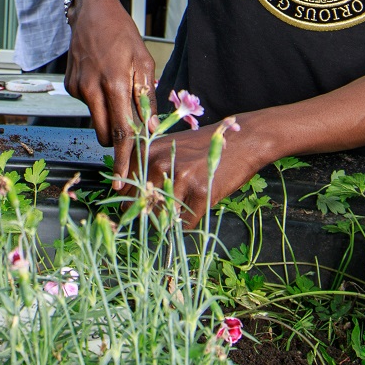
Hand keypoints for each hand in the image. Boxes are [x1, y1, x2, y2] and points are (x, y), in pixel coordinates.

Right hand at [64, 0, 154, 178]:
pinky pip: (87, 106)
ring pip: (96, 121)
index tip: (122, 180)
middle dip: (118, 142)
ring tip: (116, 92)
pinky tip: (101, 78)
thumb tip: (149, 128)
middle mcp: (92, 89)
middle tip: (131, 135)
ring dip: (109, 119)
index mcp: (115, 84)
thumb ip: (146, 97)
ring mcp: (77, 88)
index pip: (122, 132)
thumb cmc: (123, 35)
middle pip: (106, 135)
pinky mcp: (69, 86)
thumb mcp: (144, 62)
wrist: (91, 12)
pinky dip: (98, 101)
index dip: (123, 159)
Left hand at [135, 120, 262, 226]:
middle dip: (151, 214)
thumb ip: (146, 166)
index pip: (125, 189)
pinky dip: (188, 225)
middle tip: (166, 211)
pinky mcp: (200, 191)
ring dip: (170, 221)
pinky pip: (184, 224)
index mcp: (147, 151)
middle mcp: (159, 162)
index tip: (138, 210)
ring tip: (183, 208)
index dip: (132, 203)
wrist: (242, 140)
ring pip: (162, 217)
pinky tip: (197, 210)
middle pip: (142, 206)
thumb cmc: (203, 146)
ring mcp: (180, 177)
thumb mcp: (169, 146)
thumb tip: (122, 194)